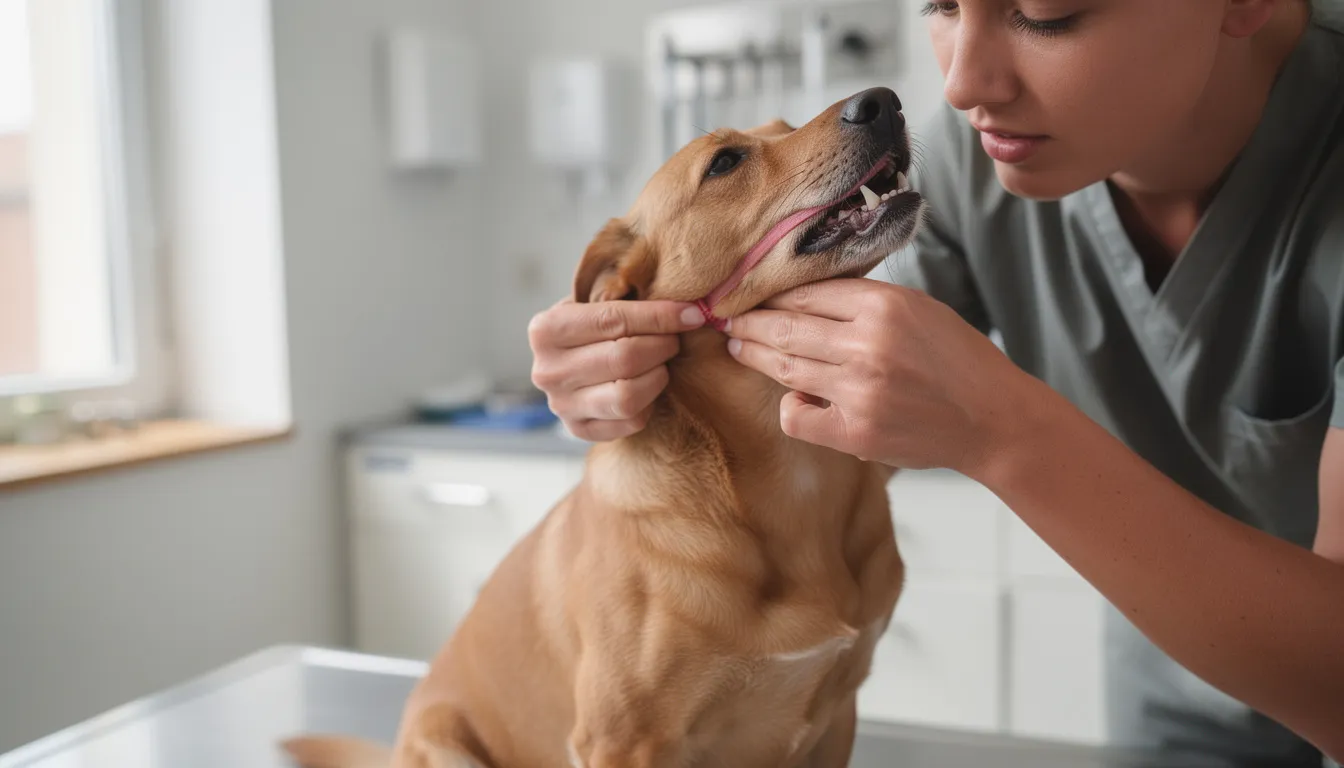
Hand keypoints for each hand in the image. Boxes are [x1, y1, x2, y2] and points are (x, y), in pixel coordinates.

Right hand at [529, 298, 705, 440]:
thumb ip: (625, 297)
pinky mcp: (579, 429)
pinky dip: (649, 403)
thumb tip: (684, 307)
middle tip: (675, 340)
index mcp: (545, 330)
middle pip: (624, 359)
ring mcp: (561, 405)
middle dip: (662, 346)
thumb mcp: (592, 301)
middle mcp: (547, 371)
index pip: (613, 320)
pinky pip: (630, 421)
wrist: (565, 362)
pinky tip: (648, 387)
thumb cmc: (589, 326)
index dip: (660, 317)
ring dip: (657, 377)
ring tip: (662, 363)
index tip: (691, 315)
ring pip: (627, 396)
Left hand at [724, 279, 1031, 474]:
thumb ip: (865, 301)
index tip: (749, 292)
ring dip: (755, 356)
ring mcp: (859, 390)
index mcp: (884, 305)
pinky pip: (797, 415)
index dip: (770, 293)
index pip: (805, 292)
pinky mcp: (856, 431)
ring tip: (739, 347)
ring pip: (785, 368)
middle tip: (726, 319)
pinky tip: (796, 398)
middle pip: (785, 327)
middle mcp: (867, 344)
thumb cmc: (956, 360)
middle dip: (749, 322)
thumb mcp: (918, 308)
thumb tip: (803, 293)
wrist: (993, 418)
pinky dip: (790, 406)